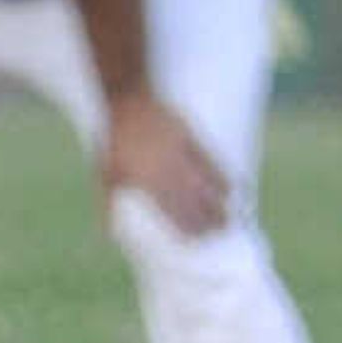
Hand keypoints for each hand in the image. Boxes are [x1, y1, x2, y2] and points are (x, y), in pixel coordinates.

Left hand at [101, 94, 231, 237]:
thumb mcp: (106, 173)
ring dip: (220, 204)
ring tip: (231, 220)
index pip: (171, 212)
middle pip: (193, 202)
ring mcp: (181, 154)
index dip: (185, 228)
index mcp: (145, 181)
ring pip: (206, 185)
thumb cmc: (114, 139)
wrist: (128, 100)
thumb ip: (109, 203)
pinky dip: (224, 177)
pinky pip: (213, 162)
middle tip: (220, 234)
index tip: (196, 242)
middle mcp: (167, 171)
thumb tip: (108, 233)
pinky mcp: (191, 138)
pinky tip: (236, 188)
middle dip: (208, 220)